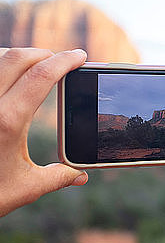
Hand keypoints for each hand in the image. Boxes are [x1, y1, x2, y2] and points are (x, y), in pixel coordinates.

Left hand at [0, 48, 88, 217]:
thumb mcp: (25, 188)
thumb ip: (57, 177)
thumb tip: (80, 176)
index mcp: (7, 121)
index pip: (41, 75)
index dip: (64, 61)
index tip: (79, 56)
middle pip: (16, 57)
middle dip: (42, 53)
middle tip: (60, 60)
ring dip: (16, 58)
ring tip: (33, 66)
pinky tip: (6, 80)